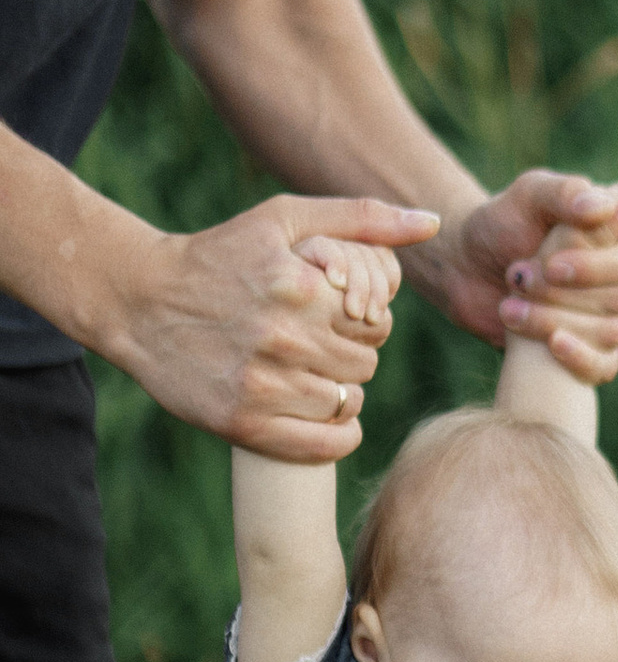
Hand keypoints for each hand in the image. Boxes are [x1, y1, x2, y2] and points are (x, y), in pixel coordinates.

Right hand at [108, 194, 435, 459]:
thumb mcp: (284, 218)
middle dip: (352, 355)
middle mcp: (283, 337)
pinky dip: (337, 435)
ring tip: (313, 375)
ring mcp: (262, 384)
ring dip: (341, 393)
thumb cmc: (220, 253)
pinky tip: (323, 414)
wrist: (140, 301)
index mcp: (300, 287)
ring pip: (347, 403)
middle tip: (322, 347)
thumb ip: (362, 217)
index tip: (340, 317)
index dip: (366, 320)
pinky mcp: (243, 422)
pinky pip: (326, 444)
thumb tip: (432, 223)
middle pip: (365, 364)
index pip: (377, 322)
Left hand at [413, 170, 617, 377]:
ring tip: (510, 306)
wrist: (464, 270)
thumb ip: (566, 194)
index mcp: (615, 223)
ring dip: (560, 315)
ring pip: (617, 322)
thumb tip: (612, 209)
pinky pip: (605, 363)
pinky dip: (580, 356)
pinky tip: (552, 344)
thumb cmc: (499, 225)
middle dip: (581, 278)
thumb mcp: (527, 197)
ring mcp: (611, 311)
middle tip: (523, 273)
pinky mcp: (591, 348)